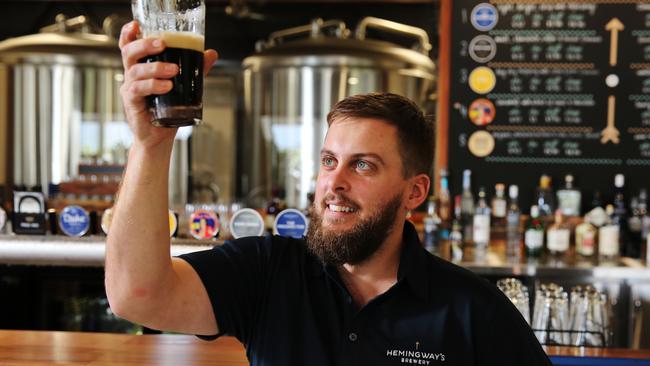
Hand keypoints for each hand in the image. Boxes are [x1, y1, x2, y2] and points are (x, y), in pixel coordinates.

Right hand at [118, 21, 218, 148]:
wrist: (159, 138)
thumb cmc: (167, 110)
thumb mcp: (183, 86)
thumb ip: (195, 70)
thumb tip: (211, 54)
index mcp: (141, 68)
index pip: (129, 46)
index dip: (128, 34)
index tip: (136, 25)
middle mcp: (132, 76)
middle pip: (128, 52)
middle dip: (144, 45)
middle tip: (162, 44)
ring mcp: (130, 90)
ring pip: (135, 71)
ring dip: (155, 68)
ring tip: (174, 70)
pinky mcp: (132, 104)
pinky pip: (137, 90)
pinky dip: (152, 86)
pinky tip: (167, 87)